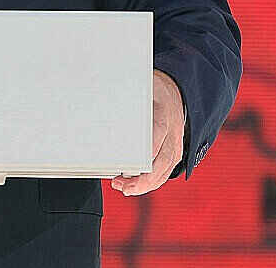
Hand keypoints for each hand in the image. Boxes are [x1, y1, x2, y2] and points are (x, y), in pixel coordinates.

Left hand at [110, 69, 183, 195]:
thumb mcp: (141, 87)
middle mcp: (172, 131)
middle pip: (163, 159)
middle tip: (125, 186)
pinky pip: (165, 171)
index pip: (157, 132)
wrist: (175, 91)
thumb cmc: (153, 90)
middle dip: (145, 178)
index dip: (147, 150)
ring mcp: (175, 143)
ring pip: (165, 169)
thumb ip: (125, 95)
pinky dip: (150, 182)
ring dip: (146, 183)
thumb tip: (100, 99)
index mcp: (163, 113)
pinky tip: (133, 186)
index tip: (133, 162)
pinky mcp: (173, 151)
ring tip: (124, 189)